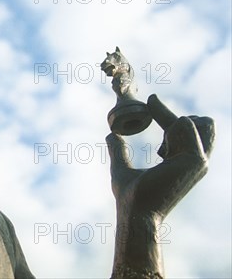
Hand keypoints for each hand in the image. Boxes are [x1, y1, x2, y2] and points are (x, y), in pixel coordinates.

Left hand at [107, 94, 214, 220]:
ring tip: (154, 141)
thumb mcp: (121, 167)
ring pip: (201, 122)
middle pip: (201, 123)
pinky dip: (171, 121)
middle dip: (175, 116)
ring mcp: (198, 161)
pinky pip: (187, 126)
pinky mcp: (195, 160)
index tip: (150, 100)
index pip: (184, 130)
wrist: (134, 211)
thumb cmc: (130, 196)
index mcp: (183, 162)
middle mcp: (195, 161)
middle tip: (147, 120)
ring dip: (174, 119)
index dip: (166, 113)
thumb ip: (119, 151)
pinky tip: (156, 142)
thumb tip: (110, 135)